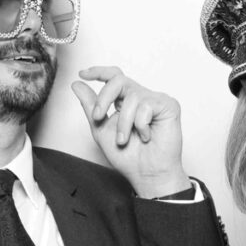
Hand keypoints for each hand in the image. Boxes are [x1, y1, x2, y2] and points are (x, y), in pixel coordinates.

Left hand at [72, 66, 190, 198]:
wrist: (146, 174)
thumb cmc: (128, 156)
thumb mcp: (100, 129)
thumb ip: (90, 106)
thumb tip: (76, 84)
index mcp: (124, 101)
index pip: (113, 77)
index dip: (98, 71)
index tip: (83, 74)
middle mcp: (140, 97)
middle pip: (118, 80)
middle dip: (104, 98)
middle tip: (98, 117)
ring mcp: (155, 100)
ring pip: (131, 97)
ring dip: (123, 123)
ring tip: (125, 139)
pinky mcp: (169, 106)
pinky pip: (147, 106)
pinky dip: (141, 125)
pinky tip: (146, 136)